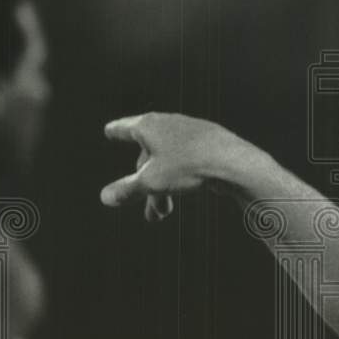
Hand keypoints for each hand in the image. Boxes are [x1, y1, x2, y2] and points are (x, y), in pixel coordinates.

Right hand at [100, 112, 256, 219]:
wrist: (233, 161)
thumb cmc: (189, 165)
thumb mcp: (151, 182)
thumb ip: (126, 190)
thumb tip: (105, 197)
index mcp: (149, 126)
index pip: (125, 128)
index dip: (116, 131)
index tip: (110, 131)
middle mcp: (169, 124)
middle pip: (148, 157)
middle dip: (145, 187)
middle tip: (151, 214)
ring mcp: (191, 133)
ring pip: (168, 163)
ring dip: (163, 189)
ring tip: (164, 213)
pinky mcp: (209, 144)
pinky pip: (187, 162)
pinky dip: (181, 179)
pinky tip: (186, 191)